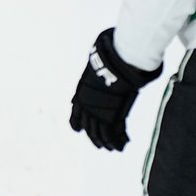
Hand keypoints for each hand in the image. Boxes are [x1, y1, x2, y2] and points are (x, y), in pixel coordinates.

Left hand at [69, 28, 161, 151]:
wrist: (111, 65)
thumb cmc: (107, 57)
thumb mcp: (99, 61)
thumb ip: (100, 64)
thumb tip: (104, 48)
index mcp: (81, 93)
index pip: (76, 111)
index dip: (76, 122)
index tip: (77, 129)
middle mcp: (87, 106)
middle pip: (88, 126)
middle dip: (93, 136)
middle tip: (98, 144)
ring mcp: (98, 112)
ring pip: (99, 132)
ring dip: (105, 141)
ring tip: (110, 148)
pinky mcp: (112, 116)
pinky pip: (113, 132)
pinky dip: (117, 140)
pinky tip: (120, 146)